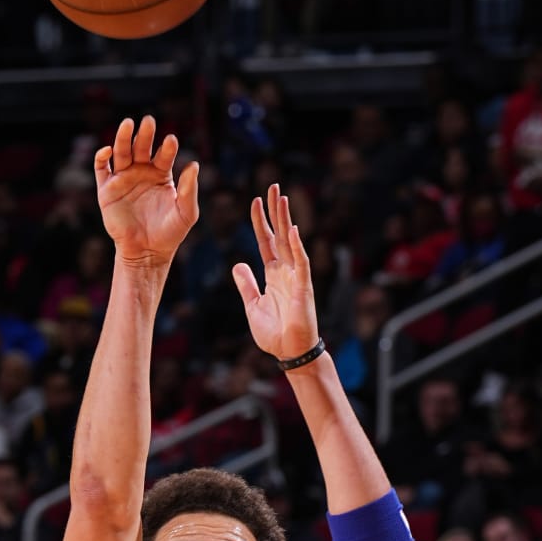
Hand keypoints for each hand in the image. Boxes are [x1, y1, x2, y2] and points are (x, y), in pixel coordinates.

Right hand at [93, 115, 198, 267]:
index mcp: (160, 174)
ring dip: (123, 137)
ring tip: (128, 123)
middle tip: (149, 121)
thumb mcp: (186, 213)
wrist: (147, 253)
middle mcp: (141, 172)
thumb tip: (194, 164)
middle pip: (141, 146)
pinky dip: (102, 157)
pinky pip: (101, 168)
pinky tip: (108, 150)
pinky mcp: (106, 190)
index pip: (163, 154)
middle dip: (145, 134)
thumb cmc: (169, 234)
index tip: (171, 141)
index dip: (167, 147)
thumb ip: (190, 190)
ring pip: (121, 152)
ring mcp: (123, 179)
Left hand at [232, 185, 319, 363]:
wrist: (289, 353)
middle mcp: (285, 271)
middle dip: (275, 211)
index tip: (255, 202)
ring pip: (290, 242)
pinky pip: (301, 263)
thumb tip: (238, 265)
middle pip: (279, 234)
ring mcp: (296, 277)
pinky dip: (296, 247)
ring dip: (285, 220)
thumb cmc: (274, 334)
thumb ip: (246, 284)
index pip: (266, 242)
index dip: (260, 222)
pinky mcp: (303, 288)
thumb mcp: (253, 306)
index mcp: (273, 275)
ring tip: (281, 198)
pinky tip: (291, 230)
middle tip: (272, 187)